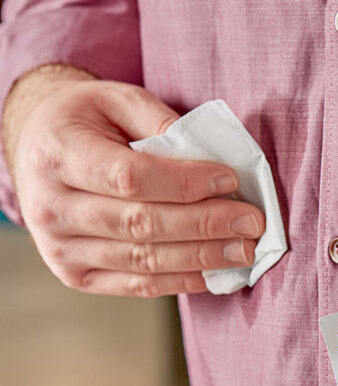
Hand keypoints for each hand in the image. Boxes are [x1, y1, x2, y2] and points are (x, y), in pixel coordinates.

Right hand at [4, 65, 264, 296]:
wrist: (38, 152)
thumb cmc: (84, 122)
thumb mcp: (116, 99)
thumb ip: (160, 121)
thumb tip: (212, 158)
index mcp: (59, 154)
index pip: (130, 176)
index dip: (186, 182)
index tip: (230, 180)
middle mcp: (52, 207)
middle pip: (141, 224)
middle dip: (205, 225)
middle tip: (251, 223)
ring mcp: (61, 249)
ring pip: (143, 261)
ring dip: (202, 258)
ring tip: (243, 251)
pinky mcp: (77, 275)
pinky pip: (137, 285)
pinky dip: (181, 281)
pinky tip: (214, 273)